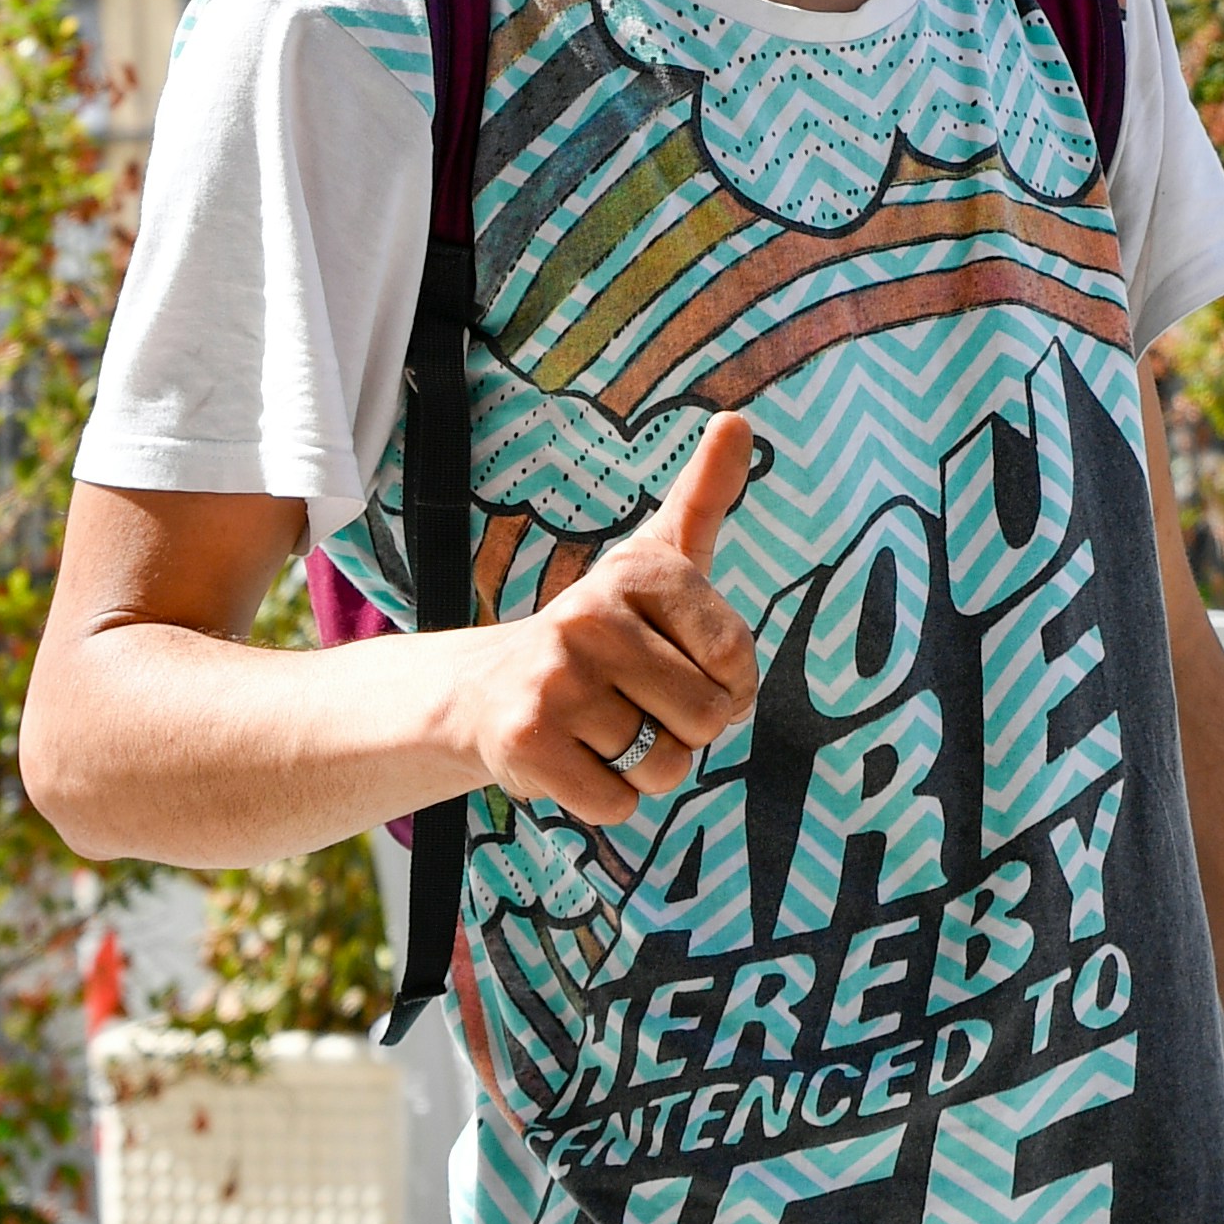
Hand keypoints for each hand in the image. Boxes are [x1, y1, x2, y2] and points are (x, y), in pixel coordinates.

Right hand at [453, 413, 759, 823]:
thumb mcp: (654, 558)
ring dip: (643, 767)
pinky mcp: (528, 741)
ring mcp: (554, 679)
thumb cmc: (600, 631)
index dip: (725, 687)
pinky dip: (607, 798)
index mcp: (639, 571)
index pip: (738, 658)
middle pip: (707, 718)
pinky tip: (574, 759)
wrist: (485, 691)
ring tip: (601, 730)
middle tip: (635, 706)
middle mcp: (591, 615)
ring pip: (665, 766)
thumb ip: (704, 495)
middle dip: (684, 732)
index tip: (681, 669)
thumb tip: (738, 420)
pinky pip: (620, 803)